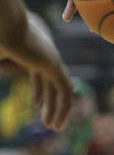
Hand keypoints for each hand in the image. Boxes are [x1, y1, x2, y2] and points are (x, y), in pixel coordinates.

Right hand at [0, 12, 72, 129]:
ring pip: (62, 89)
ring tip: (54, 127)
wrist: (3, 27)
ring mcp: (52, 61)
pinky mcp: (55, 66)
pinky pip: (65, 90)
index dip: (39, 90)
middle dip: (52, 104)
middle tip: (49, 123)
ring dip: (59, 109)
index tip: (35, 104)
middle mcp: (46, 56)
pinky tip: (57, 121)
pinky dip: (64, 107)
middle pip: (53, 84)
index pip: (40, 75)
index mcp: (33, 53)